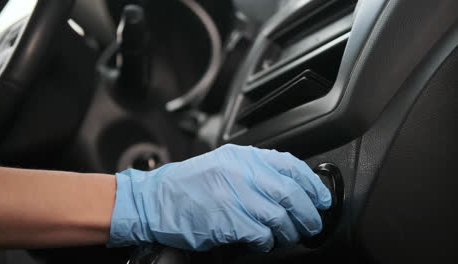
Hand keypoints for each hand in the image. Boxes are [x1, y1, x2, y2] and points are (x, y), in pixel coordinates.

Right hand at [108, 144, 330, 251]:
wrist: (155, 200)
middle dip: (308, 212)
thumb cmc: (188, 184)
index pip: (289, 166)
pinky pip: (260, 234)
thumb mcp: (223, 165)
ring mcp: (232, 196)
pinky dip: (267, 241)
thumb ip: (253, 170)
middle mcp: (239, 173)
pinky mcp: (225, 220)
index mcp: (241, 157)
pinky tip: (264, 242)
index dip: (311, 184)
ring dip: (290, 231)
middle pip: (289, 192)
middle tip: (313, 223)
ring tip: (291, 236)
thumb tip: (288, 184)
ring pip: (279, 216)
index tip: (321, 198)